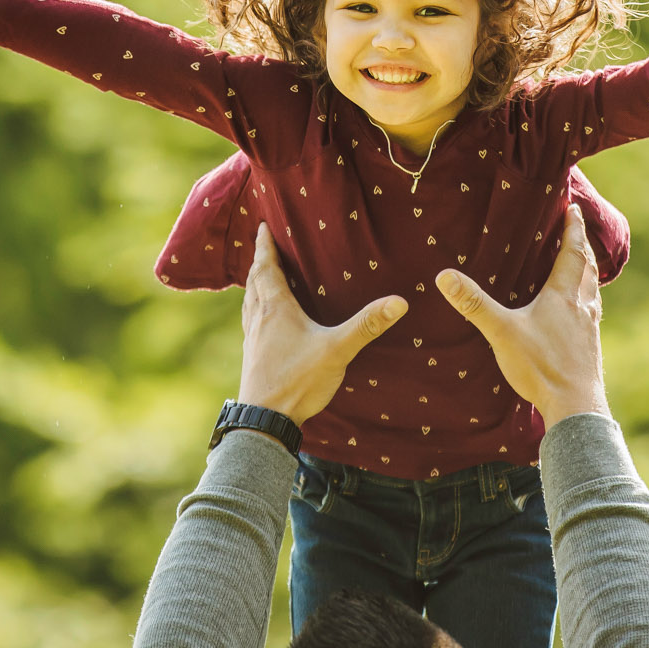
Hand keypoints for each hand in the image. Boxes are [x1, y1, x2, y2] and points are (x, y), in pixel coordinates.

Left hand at [237, 224, 408, 423]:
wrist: (265, 421)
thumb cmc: (297, 381)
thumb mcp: (337, 350)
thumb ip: (366, 325)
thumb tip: (399, 302)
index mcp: (276, 309)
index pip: (266, 267)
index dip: (265, 246)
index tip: (262, 226)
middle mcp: (259, 319)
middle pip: (254, 281)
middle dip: (259, 261)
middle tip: (263, 245)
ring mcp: (253, 339)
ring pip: (249, 302)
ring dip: (253, 285)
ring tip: (260, 278)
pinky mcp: (252, 357)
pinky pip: (250, 322)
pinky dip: (254, 310)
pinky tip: (262, 322)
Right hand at [436, 207, 606, 425]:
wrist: (575, 405)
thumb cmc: (540, 366)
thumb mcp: (501, 332)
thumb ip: (474, 304)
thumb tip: (445, 277)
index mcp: (562, 296)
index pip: (572, 253)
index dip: (574, 229)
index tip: (575, 209)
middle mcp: (581, 308)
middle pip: (589, 269)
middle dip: (584, 248)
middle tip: (580, 233)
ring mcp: (589, 330)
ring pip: (593, 293)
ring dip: (589, 275)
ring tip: (583, 270)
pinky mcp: (590, 349)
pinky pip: (592, 315)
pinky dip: (587, 303)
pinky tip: (579, 316)